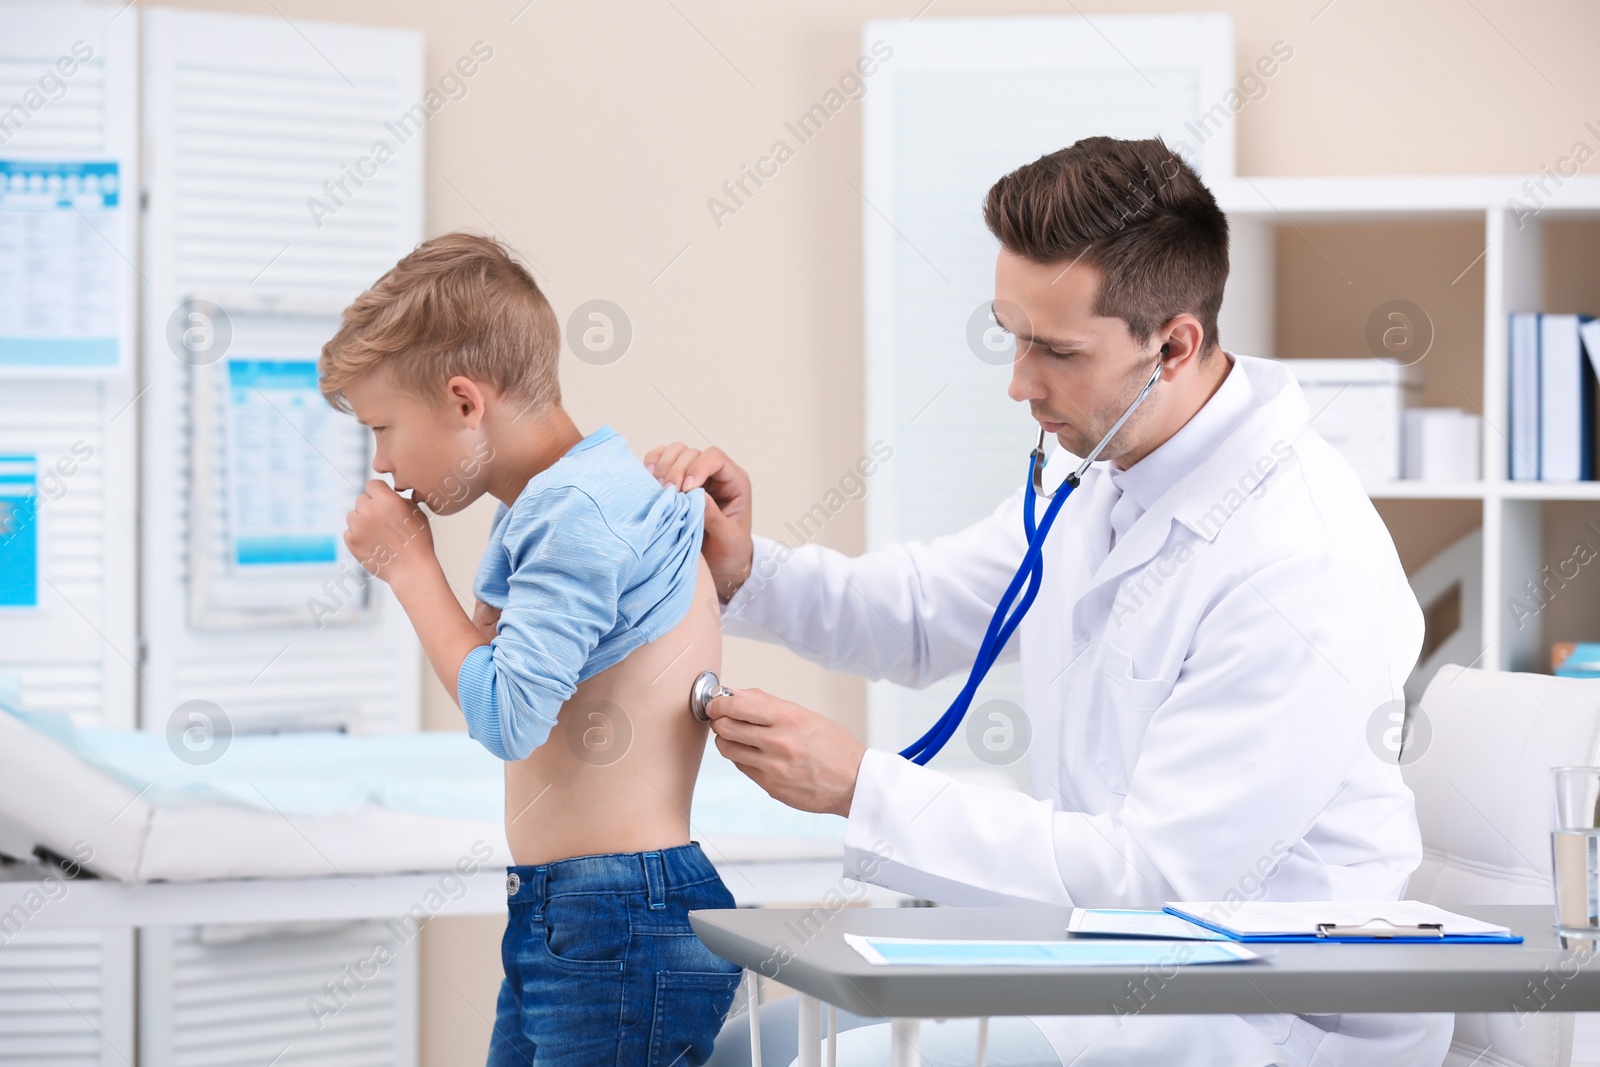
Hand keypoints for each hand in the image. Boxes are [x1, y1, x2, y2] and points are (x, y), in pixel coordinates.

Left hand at [343, 480, 437, 584]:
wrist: (411, 569)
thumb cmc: (418, 541)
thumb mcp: (417, 513)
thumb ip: (399, 500)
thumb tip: (387, 495)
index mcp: (387, 499)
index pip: (373, 485)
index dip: (379, 493)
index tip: (385, 503)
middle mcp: (369, 510)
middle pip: (361, 500)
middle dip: (371, 508)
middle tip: (384, 522)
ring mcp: (358, 526)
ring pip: (353, 515)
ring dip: (362, 521)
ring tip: (378, 534)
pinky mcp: (351, 541)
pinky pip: (349, 532)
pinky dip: (358, 536)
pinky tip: (373, 544)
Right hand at [643, 443, 752, 602]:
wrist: (722, 563)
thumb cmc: (730, 550)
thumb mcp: (728, 538)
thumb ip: (715, 517)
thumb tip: (696, 495)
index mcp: (734, 482)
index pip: (715, 457)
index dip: (698, 467)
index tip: (686, 490)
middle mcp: (714, 474)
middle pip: (691, 453)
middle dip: (676, 470)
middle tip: (668, 493)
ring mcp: (694, 475)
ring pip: (675, 452)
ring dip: (663, 467)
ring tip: (659, 489)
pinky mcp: (676, 481)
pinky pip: (661, 460)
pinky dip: (652, 465)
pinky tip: (649, 480)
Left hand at [706, 687, 863, 816]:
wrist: (853, 782)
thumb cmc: (834, 747)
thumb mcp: (806, 715)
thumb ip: (769, 705)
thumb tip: (736, 694)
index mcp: (788, 718)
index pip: (737, 704)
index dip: (719, 702)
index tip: (717, 702)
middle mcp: (778, 741)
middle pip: (725, 726)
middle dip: (720, 720)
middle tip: (725, 719)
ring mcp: (772, 766)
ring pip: (727, 748)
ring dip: (727, 740)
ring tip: (739, 738)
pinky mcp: (770, 785)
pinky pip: (742, 767)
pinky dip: (742, 758)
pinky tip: (755, 755)